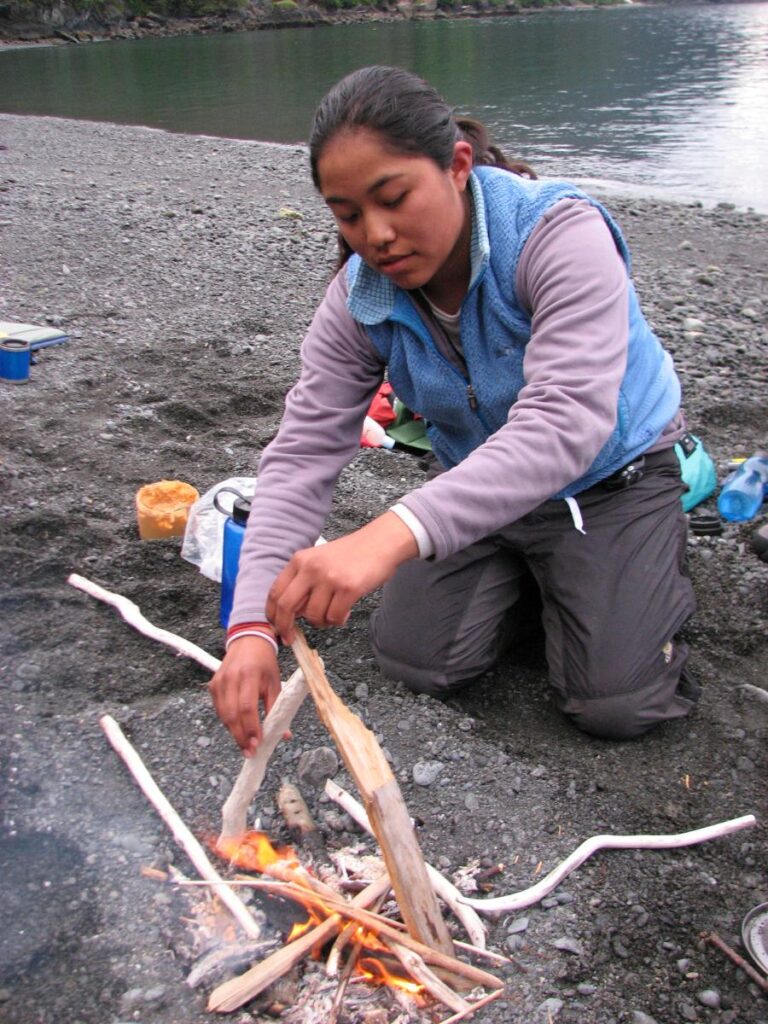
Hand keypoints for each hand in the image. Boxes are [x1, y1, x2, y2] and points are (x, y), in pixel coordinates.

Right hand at [208, 635, 281, 755]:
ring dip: (234, 733)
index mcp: (250, 675)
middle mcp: (231, 678)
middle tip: (250, 752)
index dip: (251, 727)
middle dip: (241, 736)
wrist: (248, 642)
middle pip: (232, 714)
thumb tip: (284, 734)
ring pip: (223, 714)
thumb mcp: (275, 682)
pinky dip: (228, 722)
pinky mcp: (213, 685)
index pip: (247, 706)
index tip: (258, 743)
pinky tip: (238, 729)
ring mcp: (219, 682)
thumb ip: (277, 708)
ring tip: (245, 746)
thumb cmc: (265, 663)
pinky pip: (219, 709)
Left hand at [267, 511, 417, 642]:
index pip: (275, 592)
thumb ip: (303, 581)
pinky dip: (338, 620)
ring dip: (321, 622)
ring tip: (332, 613)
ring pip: (313, 615)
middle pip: (287, 606)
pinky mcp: (348, 588)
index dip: (272, 614)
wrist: (380, 542)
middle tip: (291, 639)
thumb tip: (291, 613)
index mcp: (300, 560)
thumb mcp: (318, 560)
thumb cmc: (351, 554)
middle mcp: (311, 568)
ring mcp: (329, 578)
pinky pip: (334, 616)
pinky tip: (345, 611)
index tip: (276, 627)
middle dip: (285, 627)